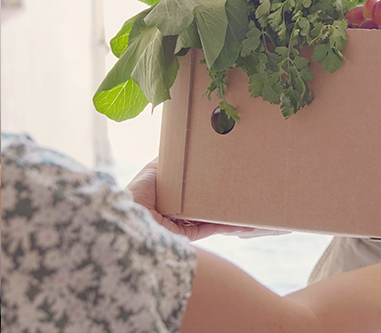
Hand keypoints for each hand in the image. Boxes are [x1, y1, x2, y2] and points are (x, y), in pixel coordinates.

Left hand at [126, 159, 257, 240]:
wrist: (129, 220)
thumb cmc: (137, 194)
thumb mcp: (153, 170)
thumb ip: (167, 161)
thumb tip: (180, 147)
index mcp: (169, 195)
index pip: (193, 188)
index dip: (208, 181)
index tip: (224, 173)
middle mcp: (177, 210)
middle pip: (205, 202)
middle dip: (223, 197)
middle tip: (242, 188)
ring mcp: (183, 224)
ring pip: (212, 217)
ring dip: (230, 214)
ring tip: (248, 208)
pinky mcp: (188, 236)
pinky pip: (211, 229)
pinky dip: (228, 227)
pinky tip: (243, 223)